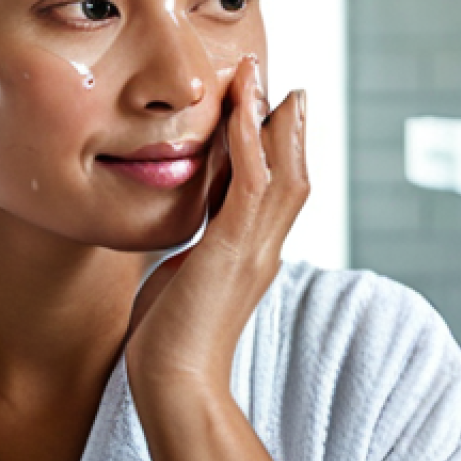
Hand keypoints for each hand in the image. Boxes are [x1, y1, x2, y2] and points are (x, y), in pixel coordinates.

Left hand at [125, 54, 308, 394]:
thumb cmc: (169, 338)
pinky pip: (249, 186)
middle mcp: (263, 246)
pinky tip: (241, 112)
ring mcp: (254, 249)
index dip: (272, 147)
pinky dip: (248, 145)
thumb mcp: (185, 278)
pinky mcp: (233, 251)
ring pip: (280, 170)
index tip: (265, 108)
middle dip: (286, 124)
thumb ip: (193, 250)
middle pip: (291, 171)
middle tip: (280, 82)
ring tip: (260, 77)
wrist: (173, 383)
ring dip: (271, 120)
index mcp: (251, 252)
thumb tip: (185, 231)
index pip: (270, 188)